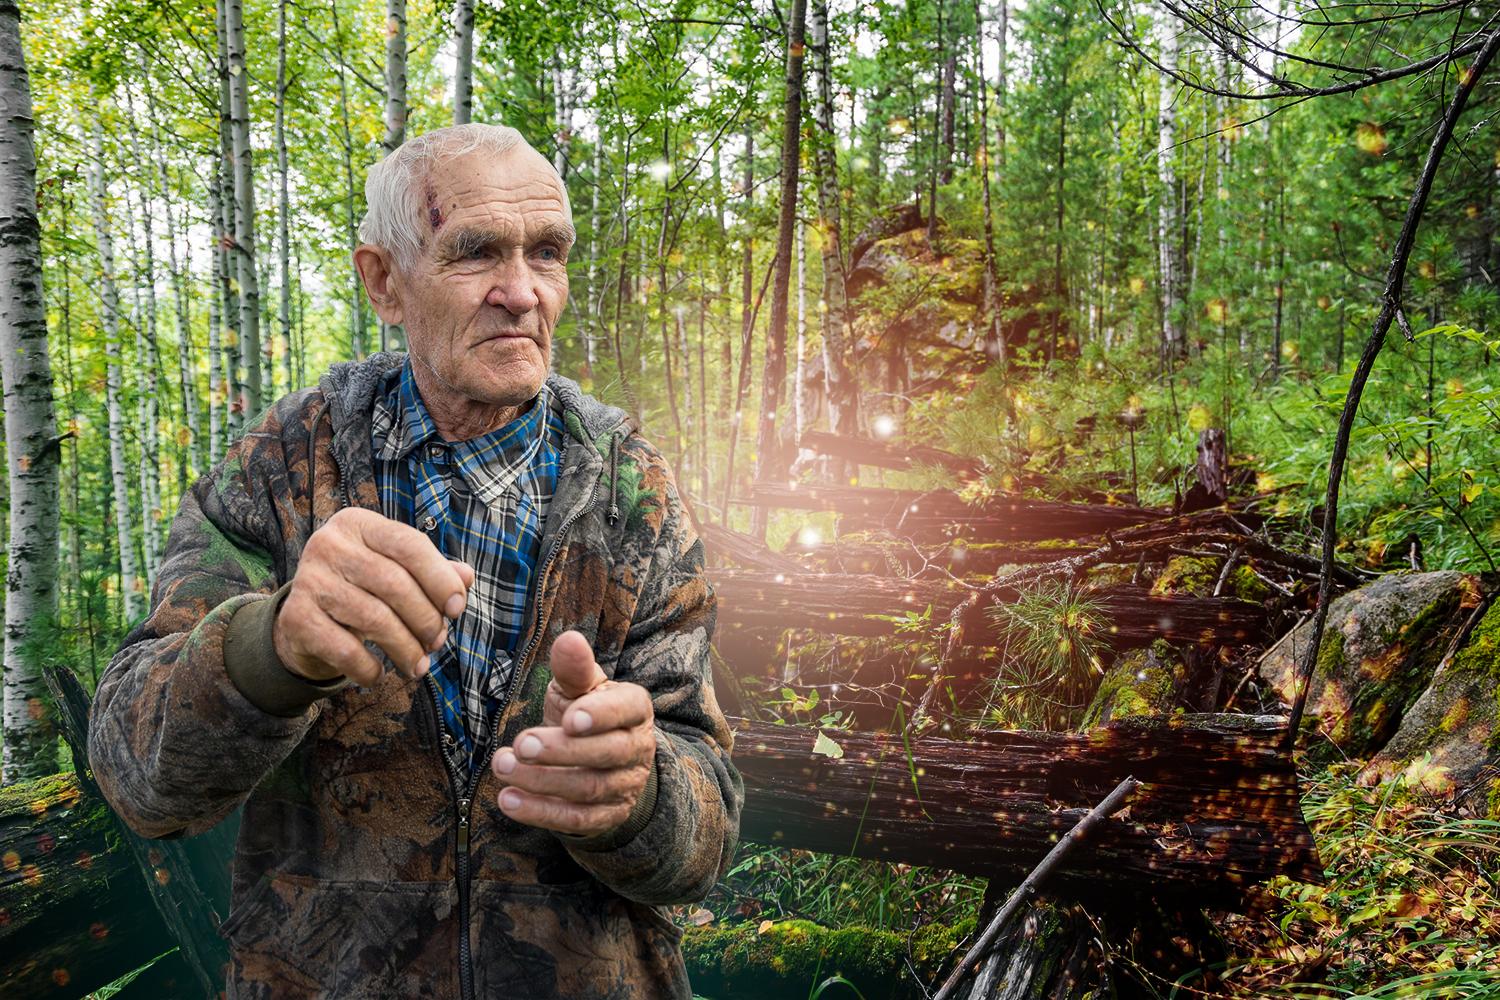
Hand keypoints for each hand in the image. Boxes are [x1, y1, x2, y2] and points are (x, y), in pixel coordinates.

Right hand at [272, 507, 475, 684]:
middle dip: (425, 620)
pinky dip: (368, 667)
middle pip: (394, 584)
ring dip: (405, 649)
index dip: (440, 579)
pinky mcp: (295, 616)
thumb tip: (466, 577)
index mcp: (359, 524)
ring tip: (419, 665)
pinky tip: (379, 675)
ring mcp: (309, 578)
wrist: (305, 619)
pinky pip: (345, 649)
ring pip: (374, 618)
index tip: (457, 609)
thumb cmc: (364, 589)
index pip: (409, 544)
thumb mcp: (397, 571)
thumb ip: (434, 572)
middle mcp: (329, 543)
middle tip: (437, 643)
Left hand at [491, 630, 655, 836]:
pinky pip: (576, 819)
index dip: (601, 715)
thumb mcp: (580, 688)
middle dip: (561, 750)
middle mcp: (637, 749)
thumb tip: (568, 638)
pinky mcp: (605, 817)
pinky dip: (540, 812)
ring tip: (503, 766)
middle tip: (519, 743)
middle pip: (607, 753)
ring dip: (541, 780)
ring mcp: (624, 787)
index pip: (627, 710)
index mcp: (635, 710)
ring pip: (588, 789)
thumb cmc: (584, 713)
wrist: (600, 765)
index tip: (568, 716)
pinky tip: (508, 799)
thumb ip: (574, 667)